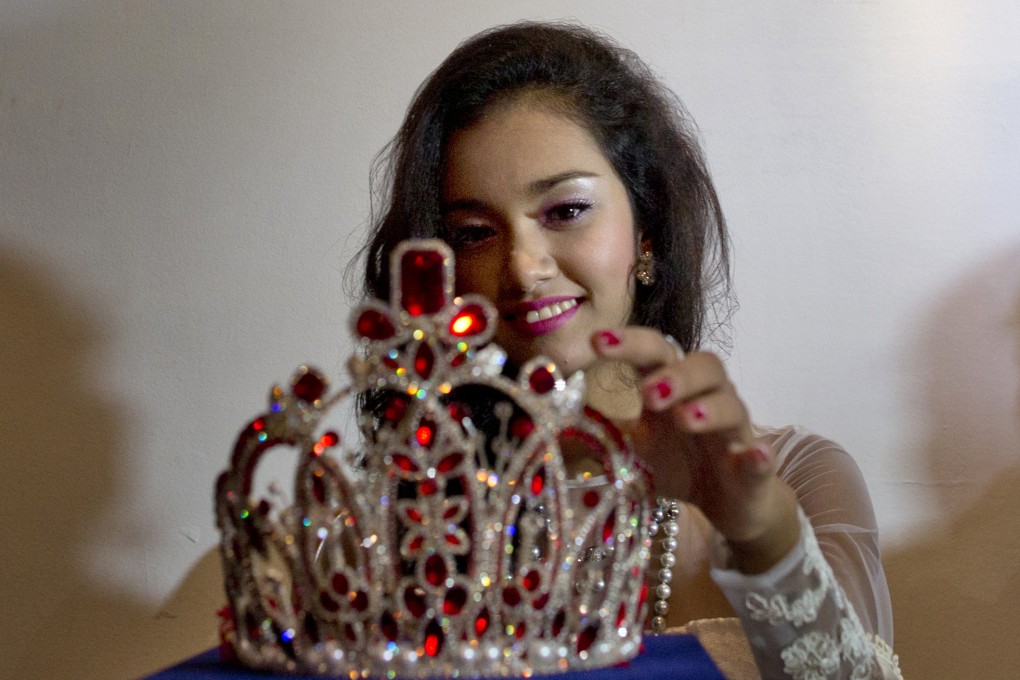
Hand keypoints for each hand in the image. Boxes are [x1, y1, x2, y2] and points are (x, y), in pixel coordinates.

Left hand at [590, 328, 799, 573]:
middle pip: (703, 364)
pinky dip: (758, 455)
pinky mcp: (756, 467)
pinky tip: (752, 454)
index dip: (630, 342)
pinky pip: (761, 456)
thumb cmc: (680, 466)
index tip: (596, 341)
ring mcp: (736, 431)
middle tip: (648, 393)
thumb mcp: (636, 452)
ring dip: (708, 407)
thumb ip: (607, 435)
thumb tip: (555, 425)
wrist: (729, 505)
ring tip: (684, 419)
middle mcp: (709, 398)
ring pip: (731, 403)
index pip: (655, 352)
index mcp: (674, 388)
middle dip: (675, 374)